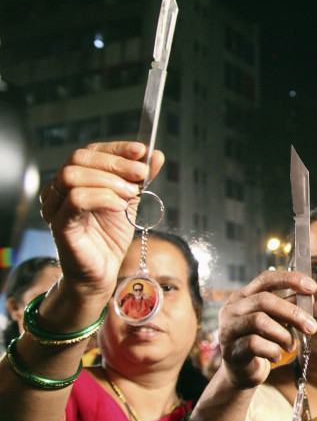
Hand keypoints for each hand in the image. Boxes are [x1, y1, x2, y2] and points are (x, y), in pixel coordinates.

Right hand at [39, 142, 162, 300]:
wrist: (102, 272)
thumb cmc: (110, 237)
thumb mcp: (131, 201)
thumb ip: (140, 178)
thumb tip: (157, 155)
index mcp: (76, 179)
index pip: (91, 151)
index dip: (117, 148)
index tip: (142, 151)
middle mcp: (60, 189)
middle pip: (80, 158)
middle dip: (116, 162)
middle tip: (141, 173)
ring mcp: (55, 206)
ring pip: (73, 175)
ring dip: (109, 180)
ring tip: (132, 193)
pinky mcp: (60, 224)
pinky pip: (76, 199)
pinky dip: (103, 197)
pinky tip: (120, 206)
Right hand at [218, 271, 316, 388]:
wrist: (242, 372)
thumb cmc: (261, 341)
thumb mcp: (276, 321)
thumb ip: (288, 307)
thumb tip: (309, 298)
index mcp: (244, 296)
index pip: (266, 279)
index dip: (290, 279)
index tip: (312, 287)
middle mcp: (233, 308)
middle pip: (265, 300)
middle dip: (292, 312)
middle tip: (312, 327)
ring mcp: (228, 328)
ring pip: (260, 321)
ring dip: (283, 335)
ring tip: (291, 346)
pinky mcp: (230, 350)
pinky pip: (255, 344)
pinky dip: (273, 350)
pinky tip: (276, 356)